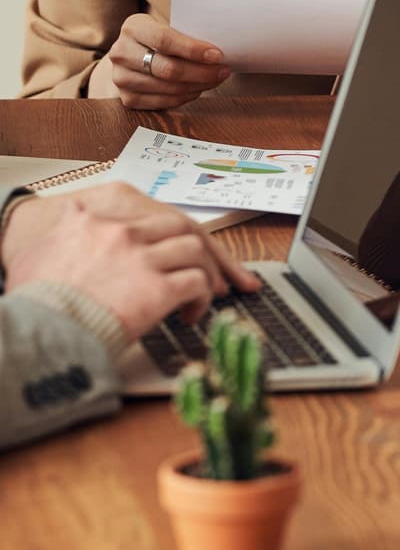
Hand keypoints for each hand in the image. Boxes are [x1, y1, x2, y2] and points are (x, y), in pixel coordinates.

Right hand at [5, 189, 261, 337]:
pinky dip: (202, 298)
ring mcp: (142, 257)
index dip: (170, 234)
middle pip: (181, 227)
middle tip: (215, 270)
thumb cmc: (34, 302)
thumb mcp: (40, 252)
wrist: (35, 333)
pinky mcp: (158, 287)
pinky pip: (197, 283)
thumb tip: (73, 222)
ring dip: (206, 272)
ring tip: (206, 292)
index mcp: (94, 219)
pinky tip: (191, 313)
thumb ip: (68, 231)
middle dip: (203, 249)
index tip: (178, 248)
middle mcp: (122, 231)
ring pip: (196, 251)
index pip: (149, 216)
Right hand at [89, 13, 227, 109]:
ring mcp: (120, 78)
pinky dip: (186, 96)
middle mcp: (121, 52)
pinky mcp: (127, 98)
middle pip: (167, 68)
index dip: (193, 50)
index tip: (217, 55)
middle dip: (201, 72)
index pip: (164, 40)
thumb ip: (187, 34)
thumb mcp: (168, 25)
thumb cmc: (160, 37)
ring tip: (216, 79)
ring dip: (198, 86)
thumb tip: (219, 51)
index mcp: (133, 27)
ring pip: (167, 88)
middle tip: (223, 71)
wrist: (132, 53)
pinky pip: (163, 102)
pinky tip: (199, 89)